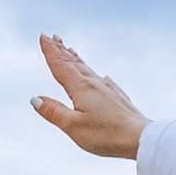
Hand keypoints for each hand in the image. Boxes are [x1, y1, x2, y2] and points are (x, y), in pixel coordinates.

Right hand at [32, 35, 147, 161]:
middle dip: (62, 50)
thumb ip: (53, 112)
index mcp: (81, 88)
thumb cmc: (106, 135)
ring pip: (88, 69)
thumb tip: (35, 99)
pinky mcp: (118, 97)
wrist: (140, 138)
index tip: (43, 36)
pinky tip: (101, 76)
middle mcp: (94, 84)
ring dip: (76, 59)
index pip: (61, 66)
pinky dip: (95, 74)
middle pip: (74, 63)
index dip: (50, 51)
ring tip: (70, 50)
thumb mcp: (73, 126)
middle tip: (53, 37)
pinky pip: (103, 80)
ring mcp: (108, 89)